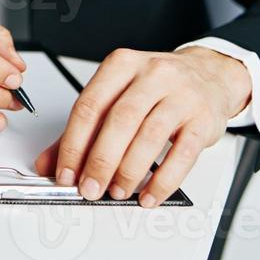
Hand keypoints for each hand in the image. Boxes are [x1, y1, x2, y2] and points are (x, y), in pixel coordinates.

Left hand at [34, 47, 250, 206]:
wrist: (208, 75)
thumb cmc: (157, 87)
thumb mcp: (117, 95)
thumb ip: (83, 129)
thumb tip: (50, 163)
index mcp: (121, 65)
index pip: (90, 105)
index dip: (73, 144)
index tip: (66, 173)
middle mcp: (152, 74)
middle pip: (119, 121)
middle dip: (100, 161)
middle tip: (89, 188)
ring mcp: (180, 95)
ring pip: (149, 136)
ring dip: (129, 172)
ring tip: (117, 191)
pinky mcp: (202, 118)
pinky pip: (182, 154)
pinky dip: (163, 181)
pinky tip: (149, 195)